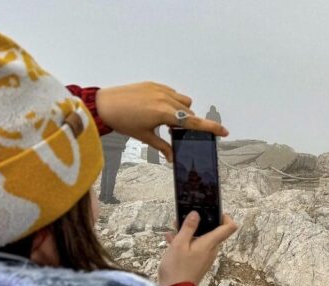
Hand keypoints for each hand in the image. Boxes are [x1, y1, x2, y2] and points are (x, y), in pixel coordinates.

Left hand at [96, 82, 228, 161]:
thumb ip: (163, 146)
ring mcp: (160, 90)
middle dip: (188, 121)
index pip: (193, 122)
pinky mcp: (154, 84)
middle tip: (175, 130)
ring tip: (166, 118)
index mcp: (164, 114)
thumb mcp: (144, 136)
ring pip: (183, 101)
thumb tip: (173, 159)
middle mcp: (165, 99)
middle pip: (189, 112)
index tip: (224, 131)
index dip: (210, 127)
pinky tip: (157, 108)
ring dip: (182, 110)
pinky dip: (171, 101)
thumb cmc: (122, 121)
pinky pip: (172, 93)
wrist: (103, 104)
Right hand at [157, 212, 237, 285]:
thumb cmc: (176, 269)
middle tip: (185, 219)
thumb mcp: (179, 244)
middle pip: (213, 232)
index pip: (229, 227)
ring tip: (174, 230)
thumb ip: (188, 227)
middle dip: (200, 223)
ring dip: (189, 233)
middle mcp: (211, 250)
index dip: (225, 216)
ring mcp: (205, 258)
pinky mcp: (198, 263)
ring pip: (201, 239)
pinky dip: (186, 243)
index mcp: (210, 244)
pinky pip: (195, 248)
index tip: (215, 211)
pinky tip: (171, 241)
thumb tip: (196, 214)